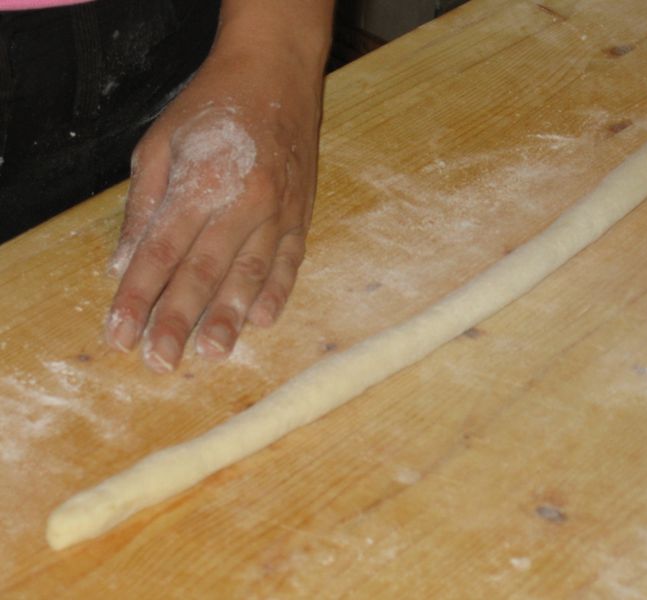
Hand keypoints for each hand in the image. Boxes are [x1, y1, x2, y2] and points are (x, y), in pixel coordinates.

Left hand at [105, 22, 326, 371]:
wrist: (276, 75)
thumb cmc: (212, 107)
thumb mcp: (159, 143)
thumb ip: (142, 205)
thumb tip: (122, 263)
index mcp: (199, 182)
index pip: (160, 252)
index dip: (137, 295)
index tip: (118, 333)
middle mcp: (240, 201)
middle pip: (202, 272)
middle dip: (178, 319)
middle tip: (160, 361)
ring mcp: (277, 211)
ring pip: (250, 274)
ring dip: (229, 316)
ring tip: (214, 353)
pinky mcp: (301, 215)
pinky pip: (290, 261)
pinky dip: (277, 292)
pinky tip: (263, 321)